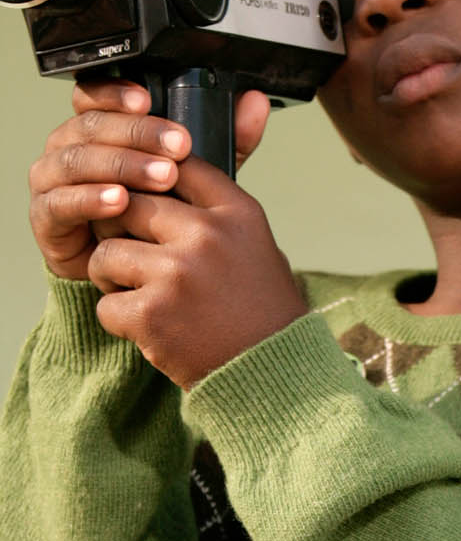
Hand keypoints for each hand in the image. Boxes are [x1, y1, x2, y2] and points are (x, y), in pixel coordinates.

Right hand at [28, 77, 269, 284]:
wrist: (143, 281)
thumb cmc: (164, 220)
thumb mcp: (199, 176)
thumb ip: (224, 139)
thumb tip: (257, 102)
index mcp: (101, 129)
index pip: (96, 95)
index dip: (116, 93)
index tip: (149, 99)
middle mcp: (71, 147)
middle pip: (91, 126)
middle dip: (137, 134)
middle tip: (178, 147)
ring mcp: (53, 181)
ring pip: (76, 160)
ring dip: (119, 165)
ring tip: (160, 177)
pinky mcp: (47, 218)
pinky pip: (60, 202)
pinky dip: (89, 199)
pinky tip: (119, 202)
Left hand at [87, 150, 307, 388]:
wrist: (274, 374)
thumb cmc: (263, 312)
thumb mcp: (256, 246)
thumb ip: (217, 212)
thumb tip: (167, 172)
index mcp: (237, 213)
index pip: (177, 166)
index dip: (153, 182)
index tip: (149, 203)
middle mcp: (208, 235)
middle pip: (130, 204)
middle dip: (119, 230)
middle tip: (129, 255)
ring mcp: (178, 273)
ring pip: (107, 254)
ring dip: (111, 277)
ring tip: (135, 295)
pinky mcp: (153, 314)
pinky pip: (106, 304)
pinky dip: (119, 320)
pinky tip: (147, 328)